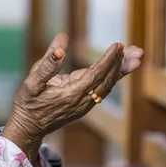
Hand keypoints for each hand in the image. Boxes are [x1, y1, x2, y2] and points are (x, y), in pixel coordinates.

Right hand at [1, 33, 143, 159]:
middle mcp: (82, 101)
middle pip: (107, 81)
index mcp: (70, 95)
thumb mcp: (31, 82)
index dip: (108, 60)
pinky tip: (121, 66)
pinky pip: (103, 89)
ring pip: (108, 85)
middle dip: (122, 64)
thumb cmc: (28, 102)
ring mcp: (85, 105)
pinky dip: (114, 77)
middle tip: (137, 50)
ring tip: (136, 55)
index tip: (118, 46)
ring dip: (122, 70)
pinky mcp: (85, 104)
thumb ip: (48, 62)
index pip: (95, 75)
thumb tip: (62, 40)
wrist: (29, 127)